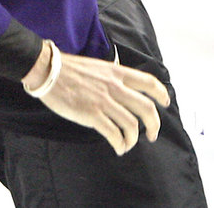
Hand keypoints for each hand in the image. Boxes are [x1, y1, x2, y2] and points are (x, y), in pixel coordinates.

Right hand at [22, 43, 169, 154]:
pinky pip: (114, 134)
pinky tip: (117, 147)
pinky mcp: (92, 115)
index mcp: (116, 72)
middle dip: (154, 124)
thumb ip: (112, 77)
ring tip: (127, 144)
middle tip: (153, 134)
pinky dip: (120, 144)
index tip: (166, 103)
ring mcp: (104, 101)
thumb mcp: (97, 67)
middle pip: (146, 108)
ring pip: (132, 125)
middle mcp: (114, 86)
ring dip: (134, 139)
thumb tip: (123, 90)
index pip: (148, 82)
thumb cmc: (69, 69)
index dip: (161, 94)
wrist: (48, 71)